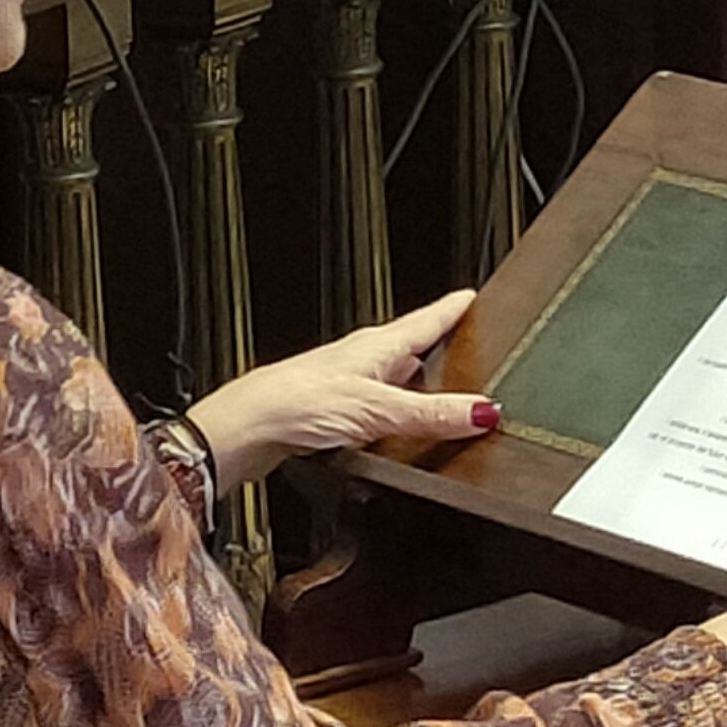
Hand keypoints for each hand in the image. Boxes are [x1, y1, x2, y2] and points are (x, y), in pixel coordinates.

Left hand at [187, 290, 492, 486]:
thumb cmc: (295, 400)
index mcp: (377, 347)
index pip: (426, 320)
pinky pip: (376, 407)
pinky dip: (393, 414)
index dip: (452, 308)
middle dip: (439, 347)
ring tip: (440, 392)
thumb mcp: (377, 408)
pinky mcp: (330, 412)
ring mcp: (345, 385)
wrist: (245, 427)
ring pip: (392, 379)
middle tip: (464, 342)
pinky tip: (395, 431)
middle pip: (411, 348)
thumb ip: (431, 413)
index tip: (471, 295)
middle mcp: (362, 360)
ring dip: (415, 385)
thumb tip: (482, 410)